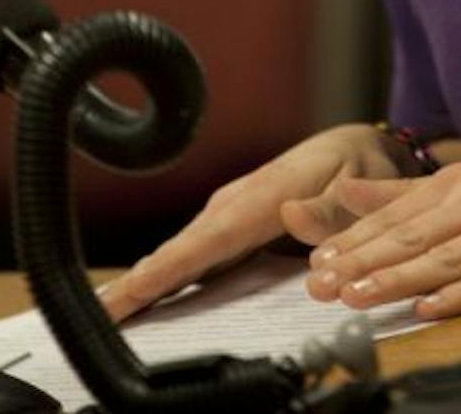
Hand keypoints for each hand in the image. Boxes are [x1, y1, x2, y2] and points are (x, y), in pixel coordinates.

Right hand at [101, 123, 403, 321]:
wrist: (360, 147)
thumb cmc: (360, 168)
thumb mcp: (360, 181)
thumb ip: (330, 206)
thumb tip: (291, 218)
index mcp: (265, 196)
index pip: (212, 237)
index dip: (172, 264)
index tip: (137, 285)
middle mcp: (237, 204)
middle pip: (181, 250)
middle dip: (139, 281)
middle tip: (100, 313)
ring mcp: (229, 215)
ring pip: (179, 253)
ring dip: (142, 282)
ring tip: (106, 313)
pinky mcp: (229, 227)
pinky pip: (192, 256)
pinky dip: (162, 276)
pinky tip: (140, 299)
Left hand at [304, 130, 460, 320]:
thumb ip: (419, 188)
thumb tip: (353, 188)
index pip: (399, 211)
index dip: (354, 236)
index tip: (315, 257)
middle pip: (413, 234)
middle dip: (362, 260)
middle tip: (318, 283)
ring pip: (446, 257)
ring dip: (399, 278)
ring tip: (359, 297)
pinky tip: (434, 307)